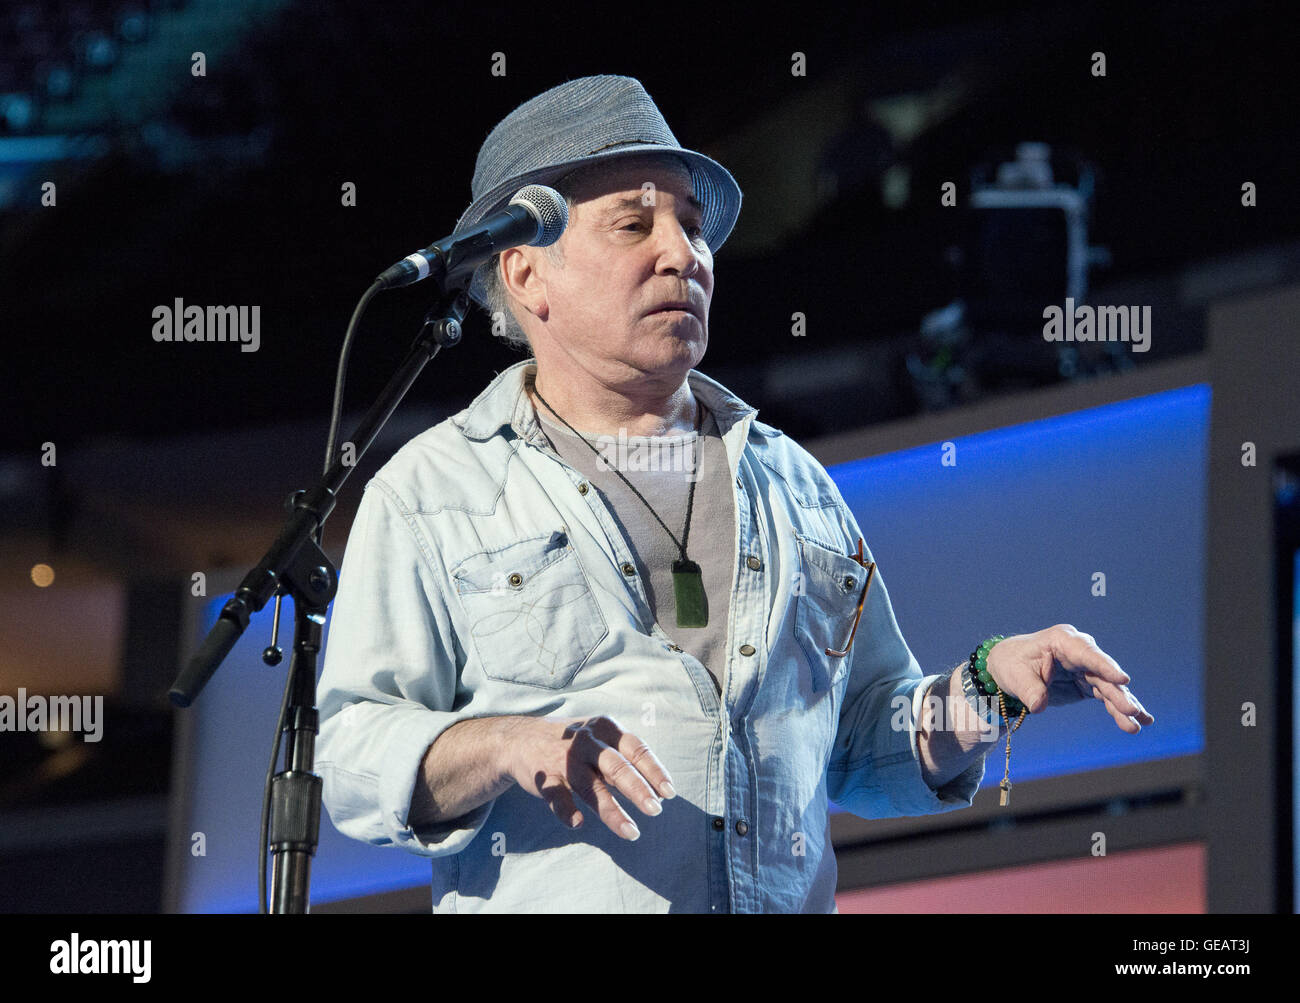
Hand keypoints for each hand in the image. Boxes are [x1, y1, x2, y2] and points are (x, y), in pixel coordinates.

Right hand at [501, 715, 675, 839]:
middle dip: (638, 789)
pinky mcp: (542, 776)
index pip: (636, 748)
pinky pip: (555, 795)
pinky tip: (578, 823)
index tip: (669, 793)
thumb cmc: (573, 744)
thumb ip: (626, 762)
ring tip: (631, 832)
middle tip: (655, 810)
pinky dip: (566, 809)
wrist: (521, 739)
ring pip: (590, 786)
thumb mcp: (601, 740)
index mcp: (605, 728)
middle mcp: (585, 741)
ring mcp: (562, 759)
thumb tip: (659, 791)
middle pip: (616, 766)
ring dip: (611, 810)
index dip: (654, 770)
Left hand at [985, 624, 1153, 733]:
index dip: (1105, 666)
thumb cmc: (1012, 665)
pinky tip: (1141, 721)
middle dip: (1118, 693)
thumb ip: (1030, 690)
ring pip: (1109, 688)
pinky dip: (1120, 709)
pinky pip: (1106, 697)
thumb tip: (1038, 706)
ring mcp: (1086, 668)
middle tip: (1132, 711)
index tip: (1123, 679)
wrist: (1009, 667)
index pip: (1086, 654)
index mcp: (1062, 641)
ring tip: (1143, 722)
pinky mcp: (1088, 683)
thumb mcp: (1015, 676)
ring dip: (1124, 706)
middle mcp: (1080, 652)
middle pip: (1102, 674)